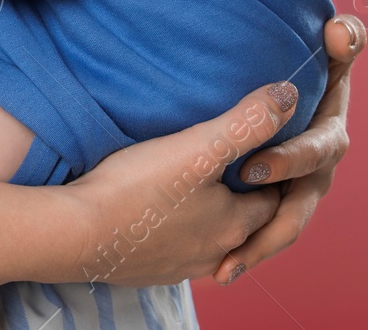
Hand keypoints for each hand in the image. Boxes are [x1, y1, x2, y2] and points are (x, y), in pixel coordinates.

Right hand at [61, 82, 297, 286]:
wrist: (77, 234)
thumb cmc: (137, 188)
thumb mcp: (197, 146)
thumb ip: (246, 121)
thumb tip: (289, 94)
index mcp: (234, 223)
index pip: (274, 199)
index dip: (273, 175)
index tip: (263, 155)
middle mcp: (216, 253)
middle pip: (246, 226)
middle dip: (245, 201)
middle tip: (235, 171)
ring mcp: (181, 267)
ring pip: (213, 244)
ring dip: (212, 222)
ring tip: (200, 194)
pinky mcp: (149, 272)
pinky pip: (176, 254)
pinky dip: (179, 237)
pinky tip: (163, 219)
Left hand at [212, 13, 366, 283]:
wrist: (286, 91)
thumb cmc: (306, 64)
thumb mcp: (324, 53)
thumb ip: (345, 39)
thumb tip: (342, 28)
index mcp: (328, 131)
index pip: (320, 148)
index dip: (294, 159)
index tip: (253, 167)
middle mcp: (319, 165)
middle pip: (302, 193)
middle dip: (263, 207)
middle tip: (229, 197)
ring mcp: (301, 187)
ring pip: (285, 223)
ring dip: (260, 245)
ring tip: (228, 265)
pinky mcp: (278, 201)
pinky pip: (267, 232)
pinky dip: (248, 252)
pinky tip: (220, 273)